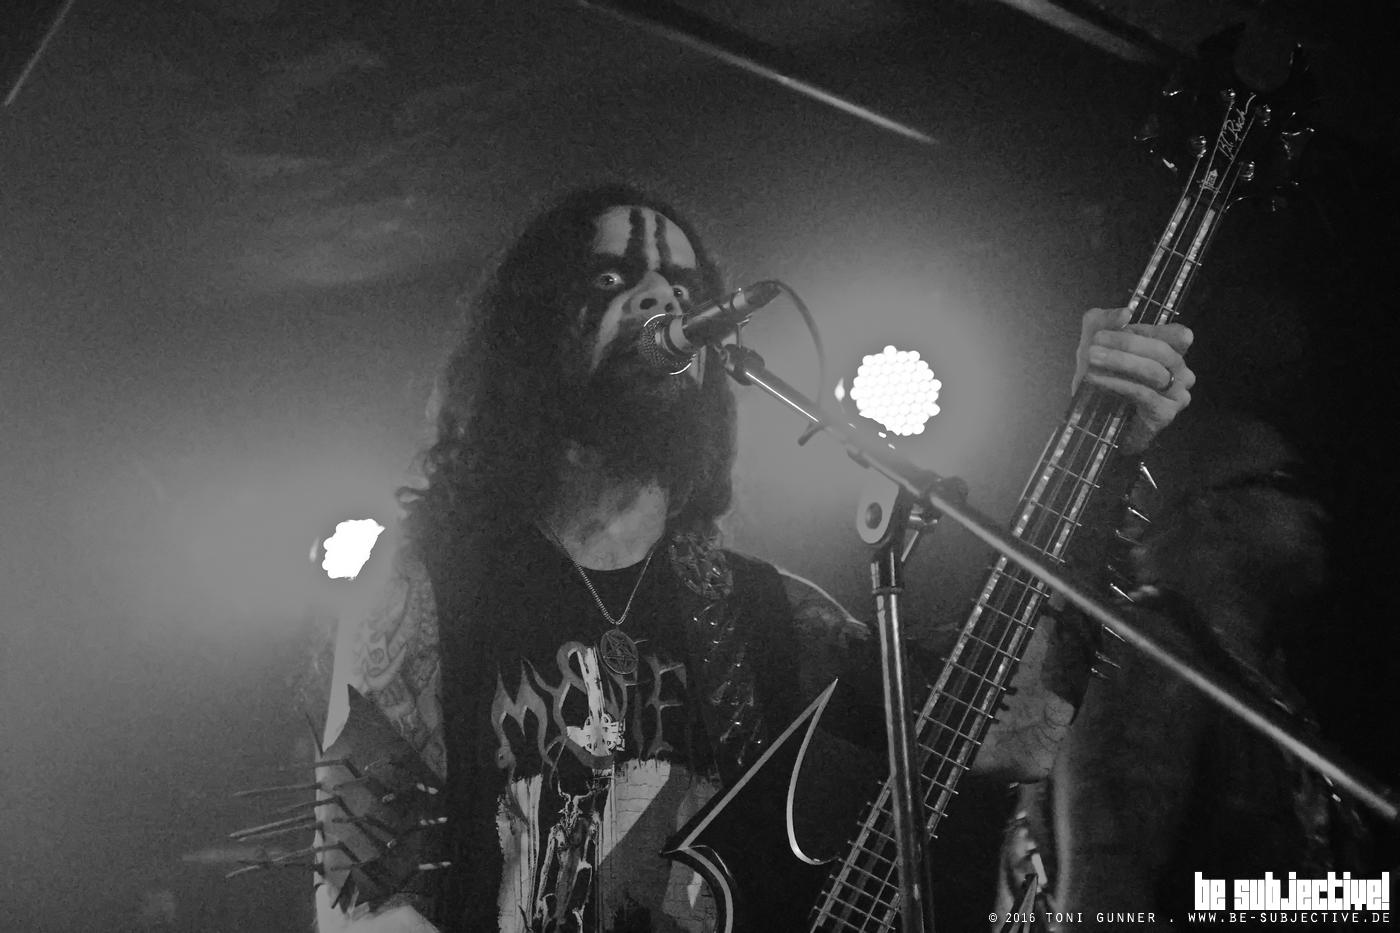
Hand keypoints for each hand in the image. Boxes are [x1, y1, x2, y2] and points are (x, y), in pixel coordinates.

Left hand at [1072, 307, 1194, 452]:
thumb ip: (1106, 320)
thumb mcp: (1096, 341)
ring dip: (1119, 362)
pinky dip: (1116, 383)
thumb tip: (1126, 313)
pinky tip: (1095, 378)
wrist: (1095, 418)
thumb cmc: (1102, 375)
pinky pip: (1143, 394)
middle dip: (1127, 343)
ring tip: (1092, 357)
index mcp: (1172, 353)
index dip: (1149, 329)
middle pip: (1162, 351)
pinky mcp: (1164, 413)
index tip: (1122, 326)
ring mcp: (1177, 394)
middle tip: (1095, 341)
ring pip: (1153, 372)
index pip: (1178, 334)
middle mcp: (1181, 372)